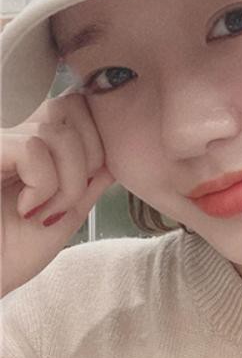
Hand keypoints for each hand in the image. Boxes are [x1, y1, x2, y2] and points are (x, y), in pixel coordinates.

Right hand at [1, 87, 114, 296]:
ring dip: (68, 181)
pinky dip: (44, 185)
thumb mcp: (64, 215)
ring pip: (58, 131)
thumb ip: (89, 183)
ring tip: (44, 211)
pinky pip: (32, 149)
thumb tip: (115, 158)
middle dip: (88, 158)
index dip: (97, 142)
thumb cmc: (10, 254)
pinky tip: (26, 209)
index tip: (84, 185)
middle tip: (65, 200)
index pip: (80, 103)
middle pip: (73, 104)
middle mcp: (12, 132)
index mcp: (33, 141)